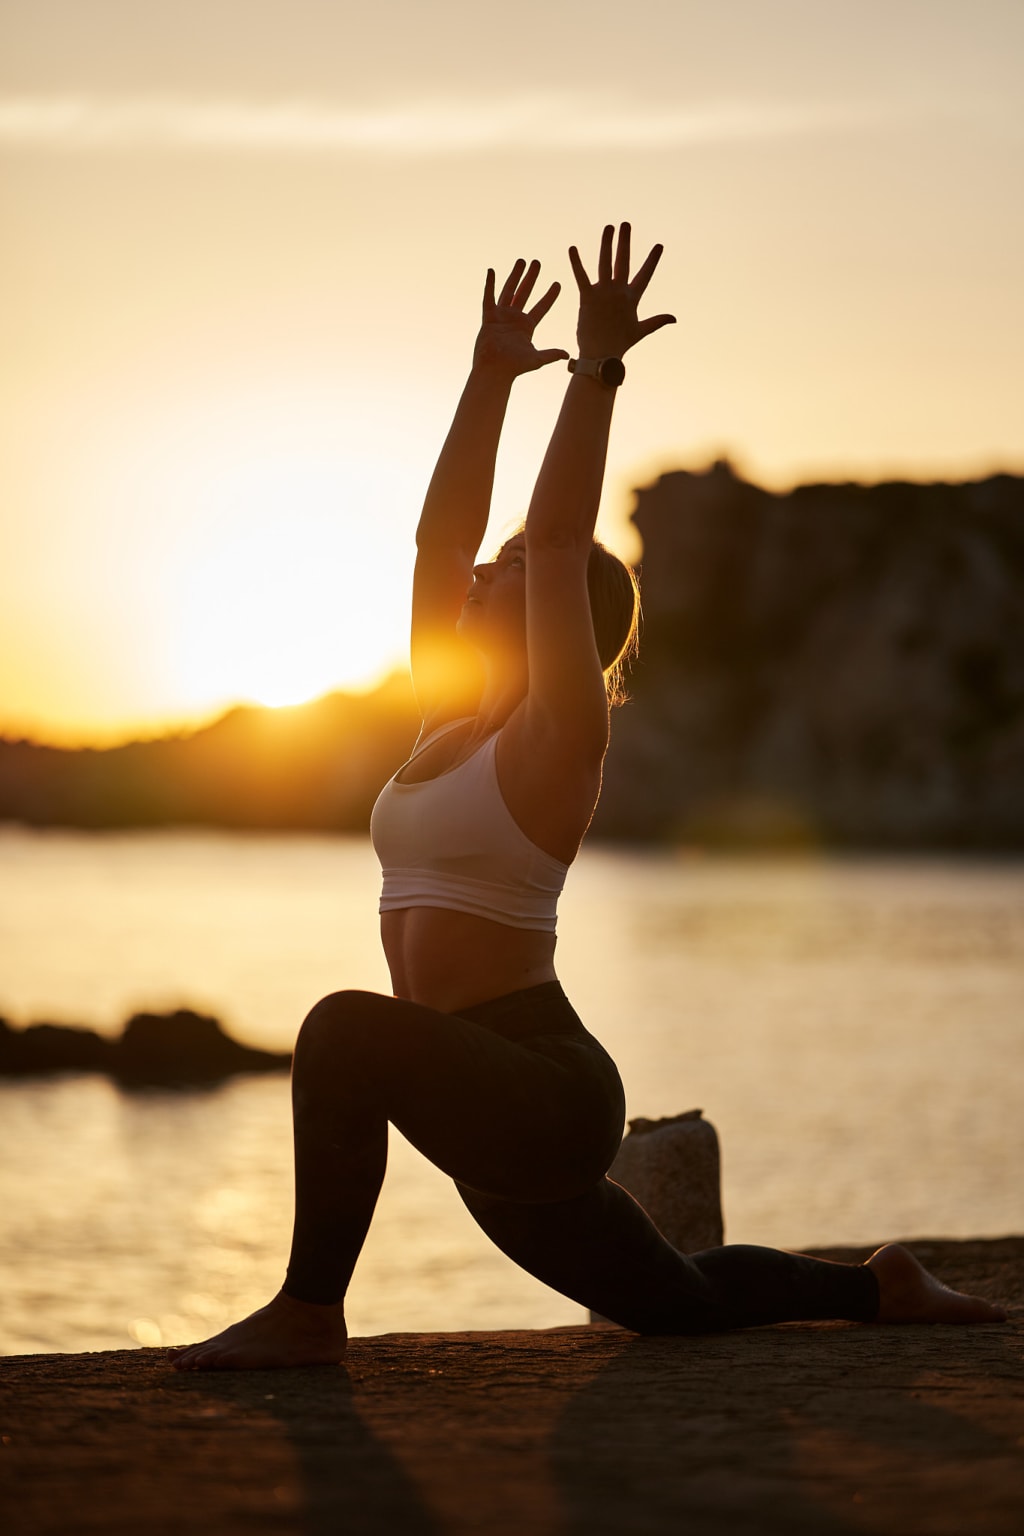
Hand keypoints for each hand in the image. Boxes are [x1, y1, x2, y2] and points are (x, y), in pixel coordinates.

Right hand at [473, 259, 568, 377]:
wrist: (494, 370)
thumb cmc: (514, 367)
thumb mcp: (537, 359)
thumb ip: (551, 354)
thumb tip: (568, 354)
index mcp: (527, 326)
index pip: (541, 307)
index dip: (550, 296)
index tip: (557, 284)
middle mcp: (515, 319)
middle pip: (525, 293)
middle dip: (531, 278)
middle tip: (537, 262)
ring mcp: (501, 316)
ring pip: (509, 291)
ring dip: (515, 275)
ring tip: (521, 260)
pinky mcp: (489, 318)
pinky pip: (489, 298)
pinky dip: (490, 285)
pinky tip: (492, 271)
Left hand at [568, 224, 674, 359]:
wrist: (600, 356)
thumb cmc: (619, 345)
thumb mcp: (640, 331)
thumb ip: (657, 321)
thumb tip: (674, 318)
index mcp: (631, 298)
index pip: (645, 275)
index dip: (652, 260)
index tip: (659, 246)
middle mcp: (618, 292)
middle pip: (623, 261)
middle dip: (625, 242)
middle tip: (626, 224)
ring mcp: (603, 294)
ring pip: (605, 263)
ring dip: (606, 244)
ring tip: (609, 228)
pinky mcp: (587, 298)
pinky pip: (581, 277)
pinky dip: (576, 262)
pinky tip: (572, 248)